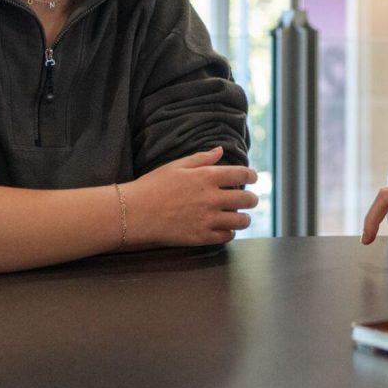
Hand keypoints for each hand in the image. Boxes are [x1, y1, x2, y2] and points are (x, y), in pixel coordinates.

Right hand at [125, 146, 257, 246]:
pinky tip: (226, 228)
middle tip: (250, 200)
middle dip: (252, 199)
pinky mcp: (200, 237)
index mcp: (207, 177)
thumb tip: (220, 150)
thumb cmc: (153, 185)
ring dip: (244, 218)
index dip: (252, 176)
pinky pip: (227, 236)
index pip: (241, 175)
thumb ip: (202, 158)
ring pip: (241, 221)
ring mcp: (207, 219)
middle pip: (246, 199)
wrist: (134, 212)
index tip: (253, 178)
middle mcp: (211, 198)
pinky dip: (230, 232)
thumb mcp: (177, 166)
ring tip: (240, 216)